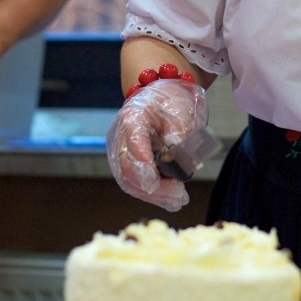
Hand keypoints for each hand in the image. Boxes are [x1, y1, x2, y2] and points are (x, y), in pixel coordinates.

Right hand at [106, 79, 208, 211]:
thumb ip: (179, 131)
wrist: (161, 99)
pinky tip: (172, 201)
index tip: (155, 181)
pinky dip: (154, 195)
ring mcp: (120, 152)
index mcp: (133, 116)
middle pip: (127, 168)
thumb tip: (176, 153)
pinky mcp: (127, 165)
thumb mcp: (181, 110)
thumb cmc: (171, 102)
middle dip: (153, 187)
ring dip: (155, 196)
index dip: (141, 162)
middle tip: (179, 195)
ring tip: (179, 200)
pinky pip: (135, 184)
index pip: (132, 141)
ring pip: (129, 182)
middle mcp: (120, 136)